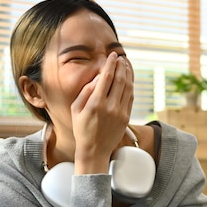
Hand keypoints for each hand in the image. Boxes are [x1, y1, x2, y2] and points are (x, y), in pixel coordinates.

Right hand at [70, 51, 133, 173]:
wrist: (94, 150)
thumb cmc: (81, 129)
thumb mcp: (76, 109)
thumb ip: (85, 92)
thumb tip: (97, 78)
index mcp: (95, 103)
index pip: (106, 78)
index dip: (111, 64)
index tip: (112, 55)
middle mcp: (110, 107)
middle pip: (119, 80)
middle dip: (121, 66)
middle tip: (120, 57)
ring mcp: (120, 112)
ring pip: (128, 88)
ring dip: (128, 74)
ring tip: (126, 65)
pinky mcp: (126, 118)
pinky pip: (130, 98)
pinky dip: (131, 86)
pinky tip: (128, 79)